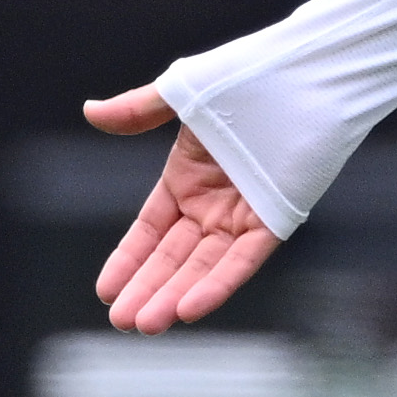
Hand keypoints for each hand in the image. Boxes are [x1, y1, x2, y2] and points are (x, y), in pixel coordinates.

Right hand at [82, 86, 275, 332]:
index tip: (104, 290)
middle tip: (120, 322)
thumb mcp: (182, 94)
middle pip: (174, 258)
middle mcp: (214, 204)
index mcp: (188, 179)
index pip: (149, 231)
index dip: (127, 261)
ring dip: (175, 296)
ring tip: (145, 325)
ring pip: (204, 266)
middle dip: (147, 290)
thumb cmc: (248, 75)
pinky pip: (244, 260)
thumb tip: (89, 111)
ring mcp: (244, 214)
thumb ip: (137, 111)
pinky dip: (218, 283)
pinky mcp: (275, 219)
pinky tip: (190, 309)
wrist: (306, 71)